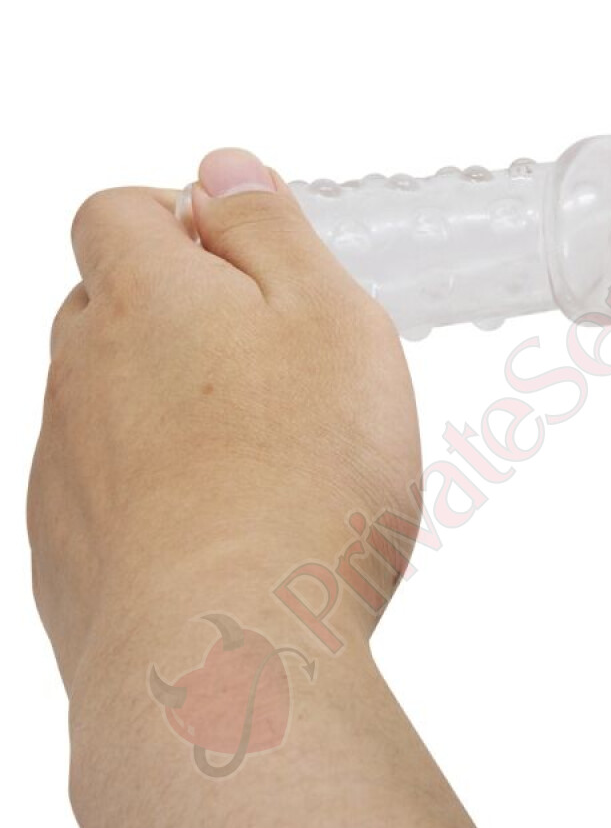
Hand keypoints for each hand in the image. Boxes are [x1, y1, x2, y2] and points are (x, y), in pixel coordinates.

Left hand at [29, 148, 418, 690]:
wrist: (229, 657)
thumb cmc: (304, 480)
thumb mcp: (330, 318)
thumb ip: (270, 231)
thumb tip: (224, 170)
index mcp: (145, 300)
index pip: (119, 211)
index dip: (182, 218)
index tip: (250, 258)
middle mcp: (81, 374)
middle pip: (108, 307)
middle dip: (180, 314)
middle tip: (276, 364)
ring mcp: (64, 469)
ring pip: (105, 401)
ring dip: (172, 405)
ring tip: (266, 459)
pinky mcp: (67, 553)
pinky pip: (105, 490)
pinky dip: (158, 488)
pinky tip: (228, 527)